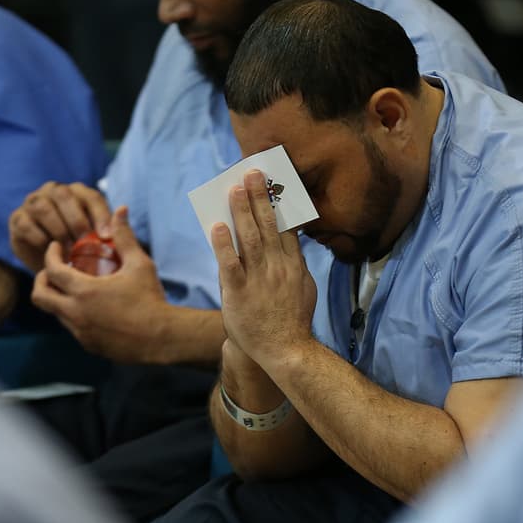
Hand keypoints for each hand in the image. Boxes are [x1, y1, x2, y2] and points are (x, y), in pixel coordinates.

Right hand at [9, 181, 112, 271]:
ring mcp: (33, 202)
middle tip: (84, 244)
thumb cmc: (80, 252)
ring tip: (68, 252)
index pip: (91, 197)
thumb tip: (124, 209)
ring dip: (58, 230)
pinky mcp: (17, 219)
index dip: (100, 215)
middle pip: (64, 196)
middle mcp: (54, 191)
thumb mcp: (98, 242)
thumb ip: (112, 229)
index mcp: (78, 193)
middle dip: (76, 221)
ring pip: (43, 207)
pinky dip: (40, 239)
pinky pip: (27, 224)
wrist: (51, 267)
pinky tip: (51, 253)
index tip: (106, 237)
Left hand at [31, 205, 166, 362]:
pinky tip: (92, 307)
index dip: (49, 255)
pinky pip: (72, 328)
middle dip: (42, 280)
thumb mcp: (139, 264)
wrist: (163, 339)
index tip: (56, 247)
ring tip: (76, 287)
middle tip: (55, 270)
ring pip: (55, 313)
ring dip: (59, 298)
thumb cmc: (151, 299)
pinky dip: (74, 315)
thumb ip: (124, 237)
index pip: (51, 270)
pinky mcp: (89, 345)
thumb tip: (120, 210)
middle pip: (39, 296)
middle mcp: (76, 314)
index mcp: (84, 291)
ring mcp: (81, 333)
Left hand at [212, 170, 317, 369]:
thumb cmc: (293, 320)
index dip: (276, 201)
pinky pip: (229, 265)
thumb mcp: (305, 286)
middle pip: (266, 225)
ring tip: (233, 188)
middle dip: (258, 196)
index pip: (284, 226)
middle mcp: (277, 267)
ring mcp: (258, 279)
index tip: (270, 181)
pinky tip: (216, 226)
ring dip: (240, 211)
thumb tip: (291, 238)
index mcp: (293, 264)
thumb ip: (297, 262)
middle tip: (250, 172)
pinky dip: (223, 245)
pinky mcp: (238, 293)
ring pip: (248, 238)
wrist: (285, 351)